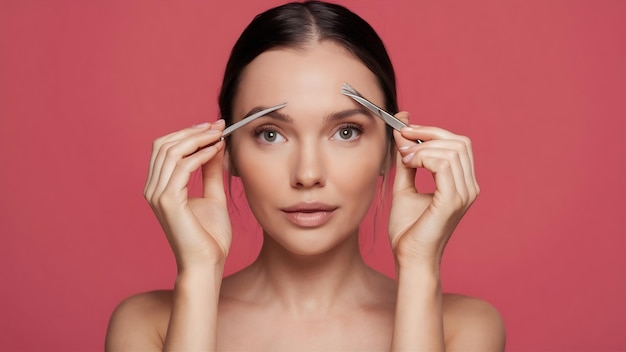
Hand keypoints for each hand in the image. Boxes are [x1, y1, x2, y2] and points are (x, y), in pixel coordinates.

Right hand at [144, 120, 231, 270]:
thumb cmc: (210, 237)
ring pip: (171, 151)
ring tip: (219, 135)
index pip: (165, 148)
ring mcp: (157, 195)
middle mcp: (153, 188)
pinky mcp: (167, 201)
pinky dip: (200, 154)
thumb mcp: (213, 195)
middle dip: (192, 131)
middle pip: (164, 144)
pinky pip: (182, 167)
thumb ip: (210, 172)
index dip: (188, 133)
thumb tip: (215, 146)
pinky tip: (216, 150)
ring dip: (197, 139)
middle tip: (218, 125)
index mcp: (160, 187)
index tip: (213, 126)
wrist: (208, 264)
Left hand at [389, 112, 478, 265]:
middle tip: (403, 140)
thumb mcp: (404, 187)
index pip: (458, 144)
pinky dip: (423, 157)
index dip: (432, 132)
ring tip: (404, 159)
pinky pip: (442, 164)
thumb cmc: (408, 230)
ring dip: (422, 148)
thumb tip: (403, 132)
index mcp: (462, 184)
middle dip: (429, 134)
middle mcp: (469, 187)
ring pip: (450, 150)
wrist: (408, 258)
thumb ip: (407, 161)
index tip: (405, 131)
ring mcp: (464, 194)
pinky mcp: (453, 200)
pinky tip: (408, 164)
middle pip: (459, 142)